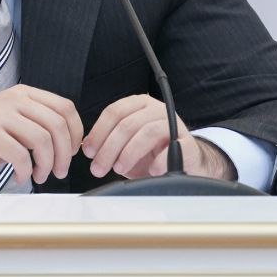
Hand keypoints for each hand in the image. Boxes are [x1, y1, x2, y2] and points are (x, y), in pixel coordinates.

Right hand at [0, 85, 83, 186]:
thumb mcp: (14, 123)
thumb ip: (39, 125)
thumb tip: (70, 143)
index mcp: (23, 94)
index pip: (64, 107)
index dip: (75, 132)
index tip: (72, 151)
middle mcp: (12, 99)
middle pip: (56, 124)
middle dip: (64, 154)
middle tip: (59, 171)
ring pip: (42, 139)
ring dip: (46, 164)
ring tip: (40, 176)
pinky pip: (20, 154)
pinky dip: (25, 170)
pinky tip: (20, 176)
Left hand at [82, 95, 233, 180]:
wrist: (185, 164)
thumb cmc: (152, 153)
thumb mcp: (126, 144)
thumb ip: (108, 142)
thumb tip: (86, 146)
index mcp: (139, 105)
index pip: (114, 111)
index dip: (98, 132)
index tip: (89, 152)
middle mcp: (157, 109)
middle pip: (128, 124)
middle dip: (109, 148)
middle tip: (98, 168)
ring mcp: (174, 124)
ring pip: (147, 132)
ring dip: (129, 153)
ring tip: (119, 169)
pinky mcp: (189, 143)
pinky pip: (174, 147)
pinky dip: (160, 160)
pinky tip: (151, 171)